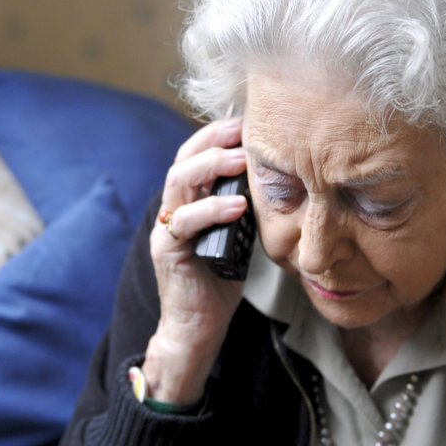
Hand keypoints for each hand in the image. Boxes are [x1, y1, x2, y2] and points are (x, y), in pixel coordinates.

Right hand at [142, 115, 248, 405]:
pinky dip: (211, 210)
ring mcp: (167, 228)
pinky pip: (185, 222)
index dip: (217, 134)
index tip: (246, 120)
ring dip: (211, 165)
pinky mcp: (167, 250)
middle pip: (184, 159)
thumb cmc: (220, 280)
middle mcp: (173, 208)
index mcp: (189, 201)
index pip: (196, 155)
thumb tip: (278, 179)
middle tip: (243, 129)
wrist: (198, 326)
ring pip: (178, 182)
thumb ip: (244, 206)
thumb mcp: (238, 234)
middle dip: (212, 138)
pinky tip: (236, 206)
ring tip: (241, 159)